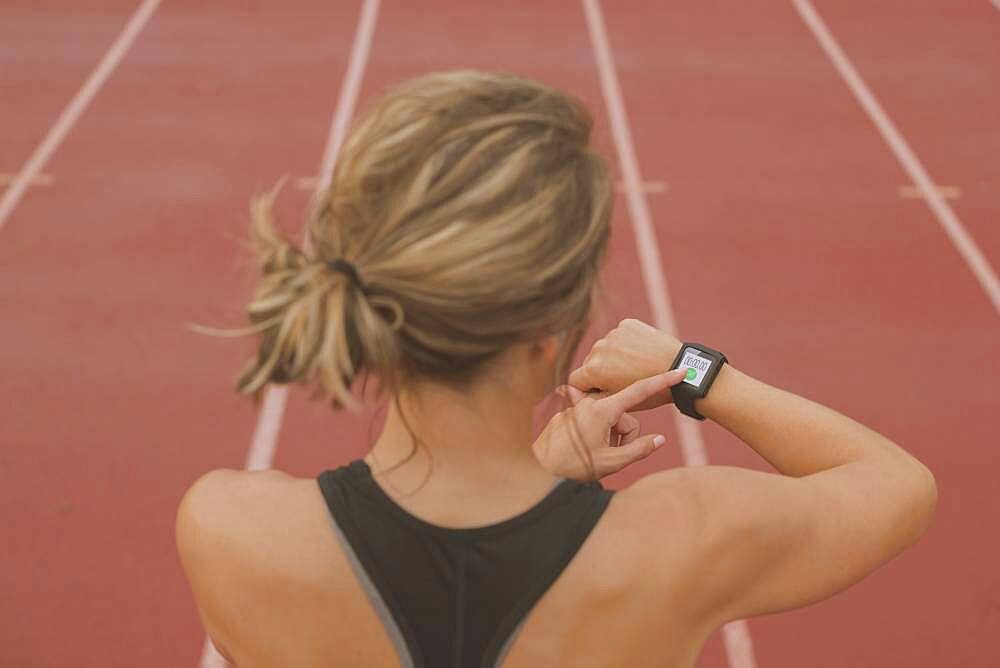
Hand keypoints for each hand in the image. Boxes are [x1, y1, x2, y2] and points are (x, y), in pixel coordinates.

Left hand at [532, 369, 687, 480]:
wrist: (538, 470)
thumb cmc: (572, 468)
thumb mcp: (611, 462)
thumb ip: (639, 450)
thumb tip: (659, 440)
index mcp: (602, 410)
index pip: (639, 391)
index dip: (662, 381)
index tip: (681, 371)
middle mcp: (590, 403)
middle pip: (626, 416)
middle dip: (625, 436)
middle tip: (612, 456)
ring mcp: (580, 407)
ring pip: (612, 420)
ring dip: (612, 438)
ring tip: (596, 455)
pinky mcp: (572, 414)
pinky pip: (597, 421)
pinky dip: (599, 436)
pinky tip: (585, 450)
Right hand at [568, 319, 681, 411]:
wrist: (681, 369)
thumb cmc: (652, 394)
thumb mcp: (619, 402)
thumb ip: (592, 397)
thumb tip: (567, 393)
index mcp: (594, 370)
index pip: (575, 380)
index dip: (586, 390)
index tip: (602, 393)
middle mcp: (599, 349)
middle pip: (590, 363)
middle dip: (601, 372)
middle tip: (622, 382)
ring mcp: (613, 334)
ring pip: (605, 349)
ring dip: (613, 358)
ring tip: (635, 368)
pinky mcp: (628, 324)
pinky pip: (619, 336)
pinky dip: (626, 344)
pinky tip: (641, 354)